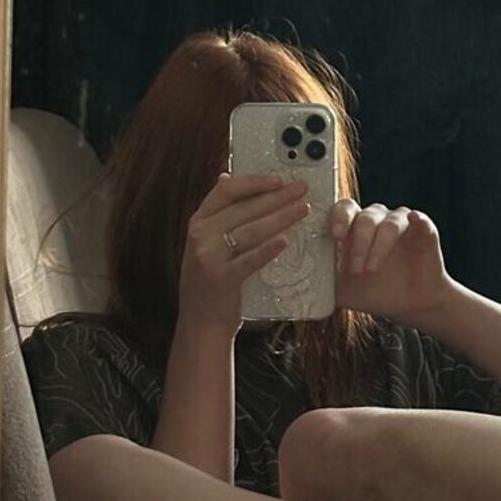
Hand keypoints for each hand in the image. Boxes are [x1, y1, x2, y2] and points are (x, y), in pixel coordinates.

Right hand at [178, 172, 309, 332]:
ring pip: (251, 231)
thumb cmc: (210, 281)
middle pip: (244, 208)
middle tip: (301, 190)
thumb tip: (226, 176)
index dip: (254, 182)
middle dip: (277, 196)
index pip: (226, 191)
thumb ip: (216, 214)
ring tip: (303, 210)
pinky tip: (285, 241)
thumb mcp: (205, 243)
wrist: (200, 323)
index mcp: (198, 222)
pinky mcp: (222, 278)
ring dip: (281, 218)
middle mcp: (200, 236)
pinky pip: (250, 260)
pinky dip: (268, 249)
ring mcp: (209, 257)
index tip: (279, 179)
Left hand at [331, 201, 450, 325]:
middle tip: (354, 267)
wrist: (407, 305)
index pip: (342, 211)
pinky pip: (419, 220)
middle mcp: (375, 220)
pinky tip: (414, 223)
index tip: (334, 236)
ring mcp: (399, 223)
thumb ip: (320, 279)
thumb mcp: (341, 289)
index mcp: (353, 228)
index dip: (337, 219)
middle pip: (364, 216)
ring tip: (371, 270)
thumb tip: (292, 282)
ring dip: (378, 246)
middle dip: (358, 241)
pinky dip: (417, 220)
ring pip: (388, 223)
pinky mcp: (423, 229)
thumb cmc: (372, 292)